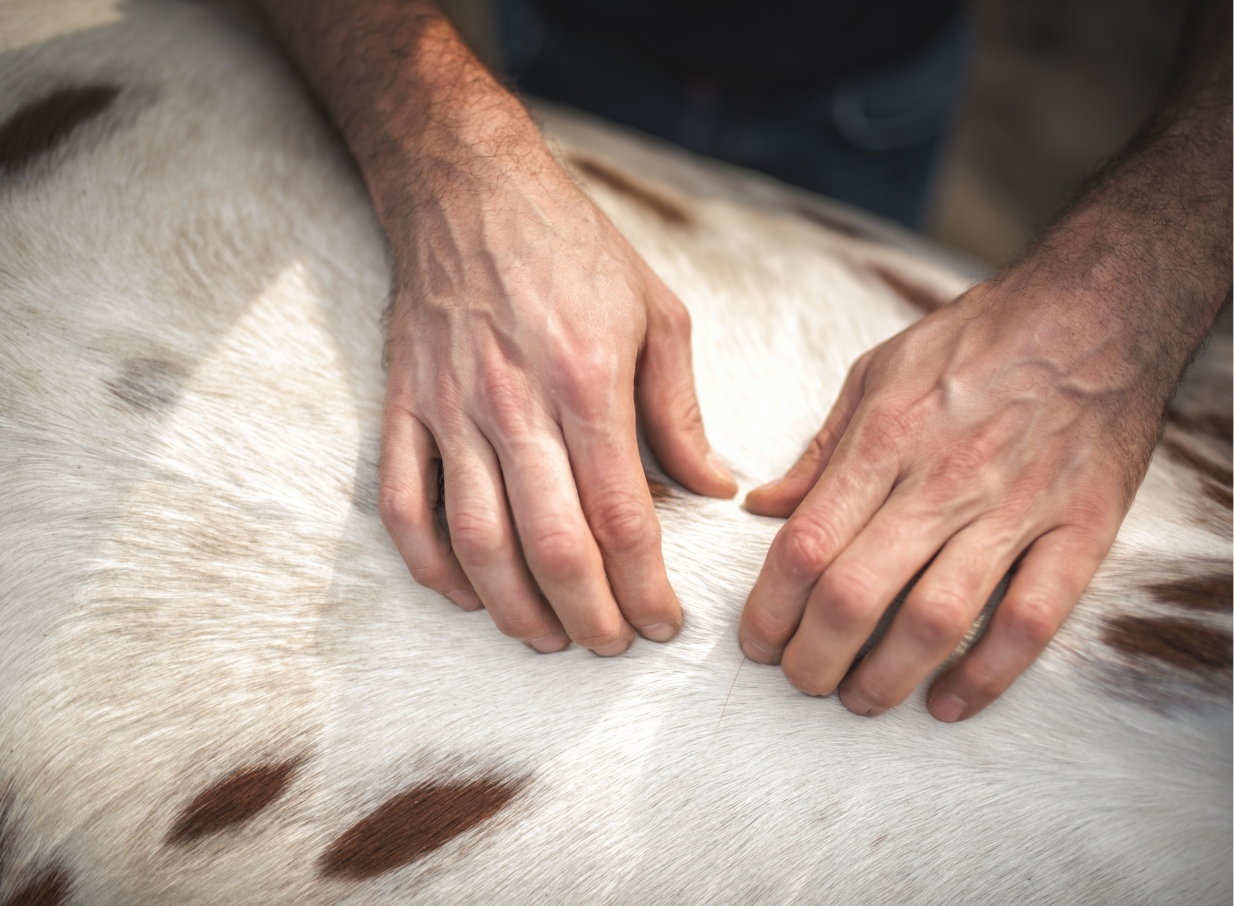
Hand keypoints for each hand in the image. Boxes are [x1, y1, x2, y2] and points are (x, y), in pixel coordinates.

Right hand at [378, 129, 735, 654]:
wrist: (470, 191)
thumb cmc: (573, 251)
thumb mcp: (656, 314)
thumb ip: (681, 412)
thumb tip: (716, 488)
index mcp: (587, 383)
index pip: (621, 517)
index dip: (646, 586)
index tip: (664, 623)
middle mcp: (514, 405)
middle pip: (551, 545)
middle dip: (588, 616)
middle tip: (613, 645)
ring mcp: (449, 411)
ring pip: (476, 541)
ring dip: (514, 607)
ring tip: (547, 639)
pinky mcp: (403, 409)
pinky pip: (404, 507)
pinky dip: (429, 566)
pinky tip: (465, 595)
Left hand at [738, 249, 1195, 719]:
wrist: (1097, 310)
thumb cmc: (978, 339)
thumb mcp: (878, 372)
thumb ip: (821, 451)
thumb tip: (763, 506)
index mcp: (884, 439)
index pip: (805, 545)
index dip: (768, 609)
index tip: (757, 640)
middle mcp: (943, 481)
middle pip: (854, 594)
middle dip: (813, 656)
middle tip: (799, 679)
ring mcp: (1015, 509)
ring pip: (935, 620)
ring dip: (886, 677)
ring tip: (860, 698)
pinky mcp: (1079, 530)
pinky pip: (1030, 621)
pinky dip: (988, 674)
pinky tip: (950, 701)